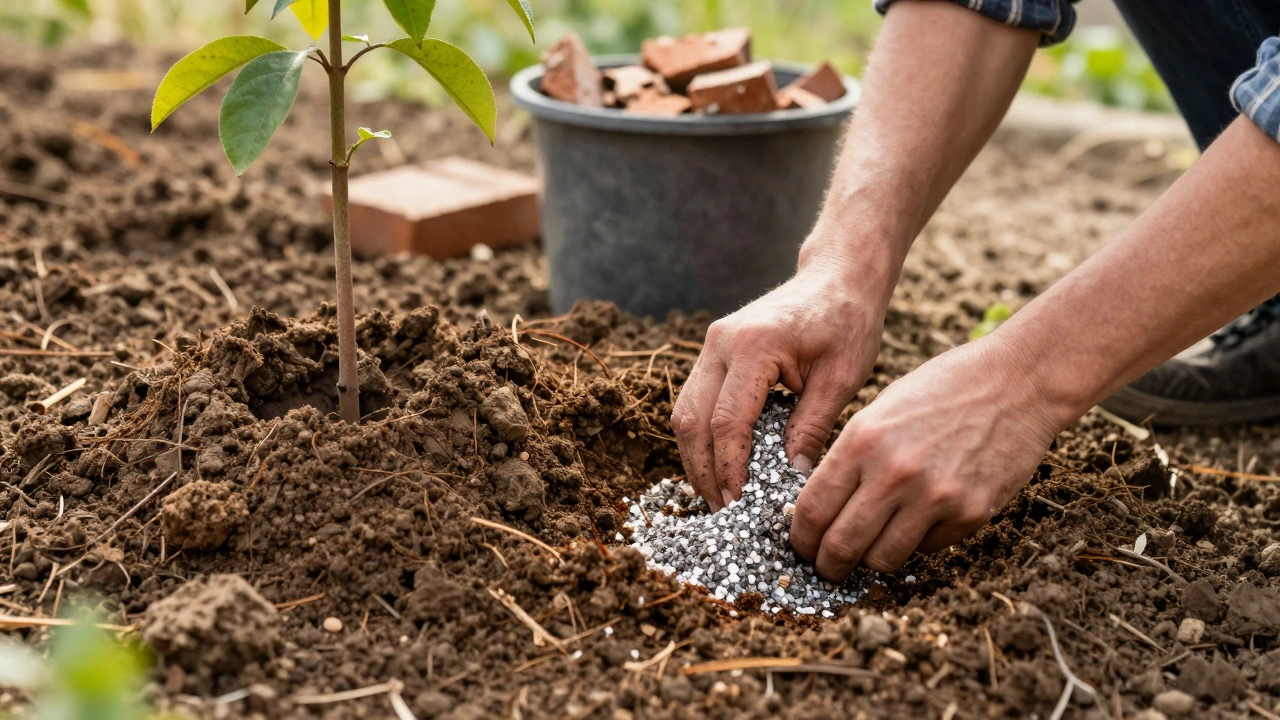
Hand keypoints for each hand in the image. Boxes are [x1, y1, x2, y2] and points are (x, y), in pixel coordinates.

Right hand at [672, 259, 885, 509]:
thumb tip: (792, 478)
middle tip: (723, 511)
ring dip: (696, 458)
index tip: (740, 504)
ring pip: (684, 412)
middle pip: (692, 420)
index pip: (727, 421)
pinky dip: (702, 437)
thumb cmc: (847, 321)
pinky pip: (695, 401)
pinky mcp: (713, 350)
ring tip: (718, 496)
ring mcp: (711, 344)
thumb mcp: (841, 378)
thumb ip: (813, 427)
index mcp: (754, 345)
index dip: (730, 468)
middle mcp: (721, 342)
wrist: (837, 276)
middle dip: (704, 471)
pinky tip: (720, 465)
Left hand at [789, 337, 1063, 579]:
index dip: (800, 538)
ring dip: (870, 561)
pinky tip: (919, 521)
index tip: (802, 546)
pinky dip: (916, 543)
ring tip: (870, 550)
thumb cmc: (941, 390)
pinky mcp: (971, 513)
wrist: (1014, 382)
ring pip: (882, 560)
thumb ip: (848, 458)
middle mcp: (894, 472)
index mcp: (862, 441)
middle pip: (841, 546)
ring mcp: (935, 496)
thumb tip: (820, 509)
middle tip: (827, 567)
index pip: (812, 510)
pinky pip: (927, 549)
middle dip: (827, 565)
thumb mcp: (879, 411)